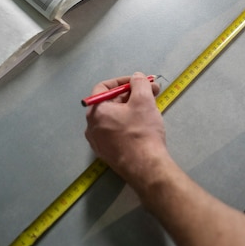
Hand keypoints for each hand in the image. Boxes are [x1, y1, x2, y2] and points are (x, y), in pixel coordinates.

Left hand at [85, 72, 166, 189]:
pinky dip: (129, 122)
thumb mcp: (143, 100)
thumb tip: (136, 78)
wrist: (146, 167)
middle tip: (152, 92)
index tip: (140, 81)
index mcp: (95, 111)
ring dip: (132, 107)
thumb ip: (139, 83)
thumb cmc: (141, 131)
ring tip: (151, 106)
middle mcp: (91, 127)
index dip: (123, 80)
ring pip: (115, 117)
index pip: (104, 87)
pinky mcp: (108, 154)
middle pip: (111, 102)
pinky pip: (116, 131)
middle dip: (132, 94)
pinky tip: (145, 123)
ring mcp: (98, 142)